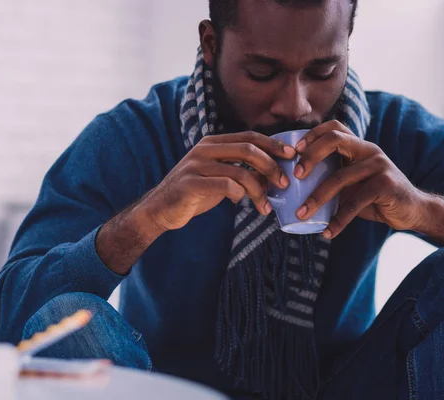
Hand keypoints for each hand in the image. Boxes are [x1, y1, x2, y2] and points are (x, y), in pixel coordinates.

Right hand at [141, 132, 295, 230]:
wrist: (161, 209)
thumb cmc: (194, 193)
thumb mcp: (219, 176)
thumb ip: (240, 170)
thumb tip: (272, 174)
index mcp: (212, 143)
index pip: (249, 137)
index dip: (273, 144)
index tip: (292, 156)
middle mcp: (204, 150)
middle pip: (248, 150)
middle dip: (271, 166)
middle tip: (284, 183)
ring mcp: (195, 166)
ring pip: (240, 172)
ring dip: (258, 190)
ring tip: (264, 205)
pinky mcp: (190, 184)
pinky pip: (226, 186)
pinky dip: (239, 195)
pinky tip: (237, 202)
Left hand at [294, 120, 423, 238]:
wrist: (411, 209)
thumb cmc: (372, 196)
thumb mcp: (350, 183)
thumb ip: (330, 179)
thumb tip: (291, 189)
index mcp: (358, 146)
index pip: (333, 128)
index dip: (312, 135)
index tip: (294, 151)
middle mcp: (368, 150)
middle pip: (334, 140)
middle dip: (310, 156)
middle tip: (294, 177)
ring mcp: (379, 165)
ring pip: (339, 177)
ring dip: (317, 198)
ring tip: (301, 214)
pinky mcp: (386, 185)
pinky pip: (355, 202)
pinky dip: (338, 220)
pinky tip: (327, 232)